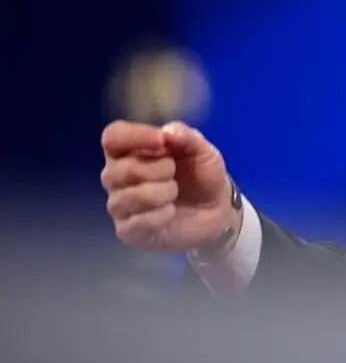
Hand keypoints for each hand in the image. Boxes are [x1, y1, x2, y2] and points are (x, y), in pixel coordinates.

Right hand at [100, 120, 238, 254]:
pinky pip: (137, 222)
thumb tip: (167, 132)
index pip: (112, 136)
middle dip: (157, 170)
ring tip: (174, 192)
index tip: (162, 141)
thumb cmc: (200, 173)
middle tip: (174, 171)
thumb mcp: (202, 149)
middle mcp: (116, 176)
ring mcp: (119, 204)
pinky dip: (162, 215)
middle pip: (118, 170)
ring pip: (129, 197)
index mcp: (129, 149)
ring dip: (163, 192)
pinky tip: (170, 212)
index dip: (134, 136)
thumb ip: (186, 136)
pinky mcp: (127, 230)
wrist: (215, 208)